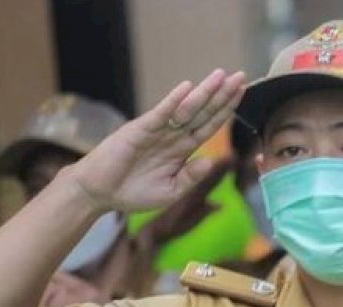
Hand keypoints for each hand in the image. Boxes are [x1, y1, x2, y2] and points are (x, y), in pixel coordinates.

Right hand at [65, 69, 246, 212]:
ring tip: (221, 76)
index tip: (242, 94)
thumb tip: (212, 162)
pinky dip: (173, 102)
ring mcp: (157, 130)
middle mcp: (172, 135)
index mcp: (182, 149)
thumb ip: (191, 177)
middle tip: (241, 76)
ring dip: (204, 93)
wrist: (100, 194)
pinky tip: (187, 89)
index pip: (209, 125)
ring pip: (186, 109)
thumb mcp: (170, 191)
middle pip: (203, 112)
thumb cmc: (133, 193)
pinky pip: (160, 114)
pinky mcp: (138, 130)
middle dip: (222, 95)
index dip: (226, 110)